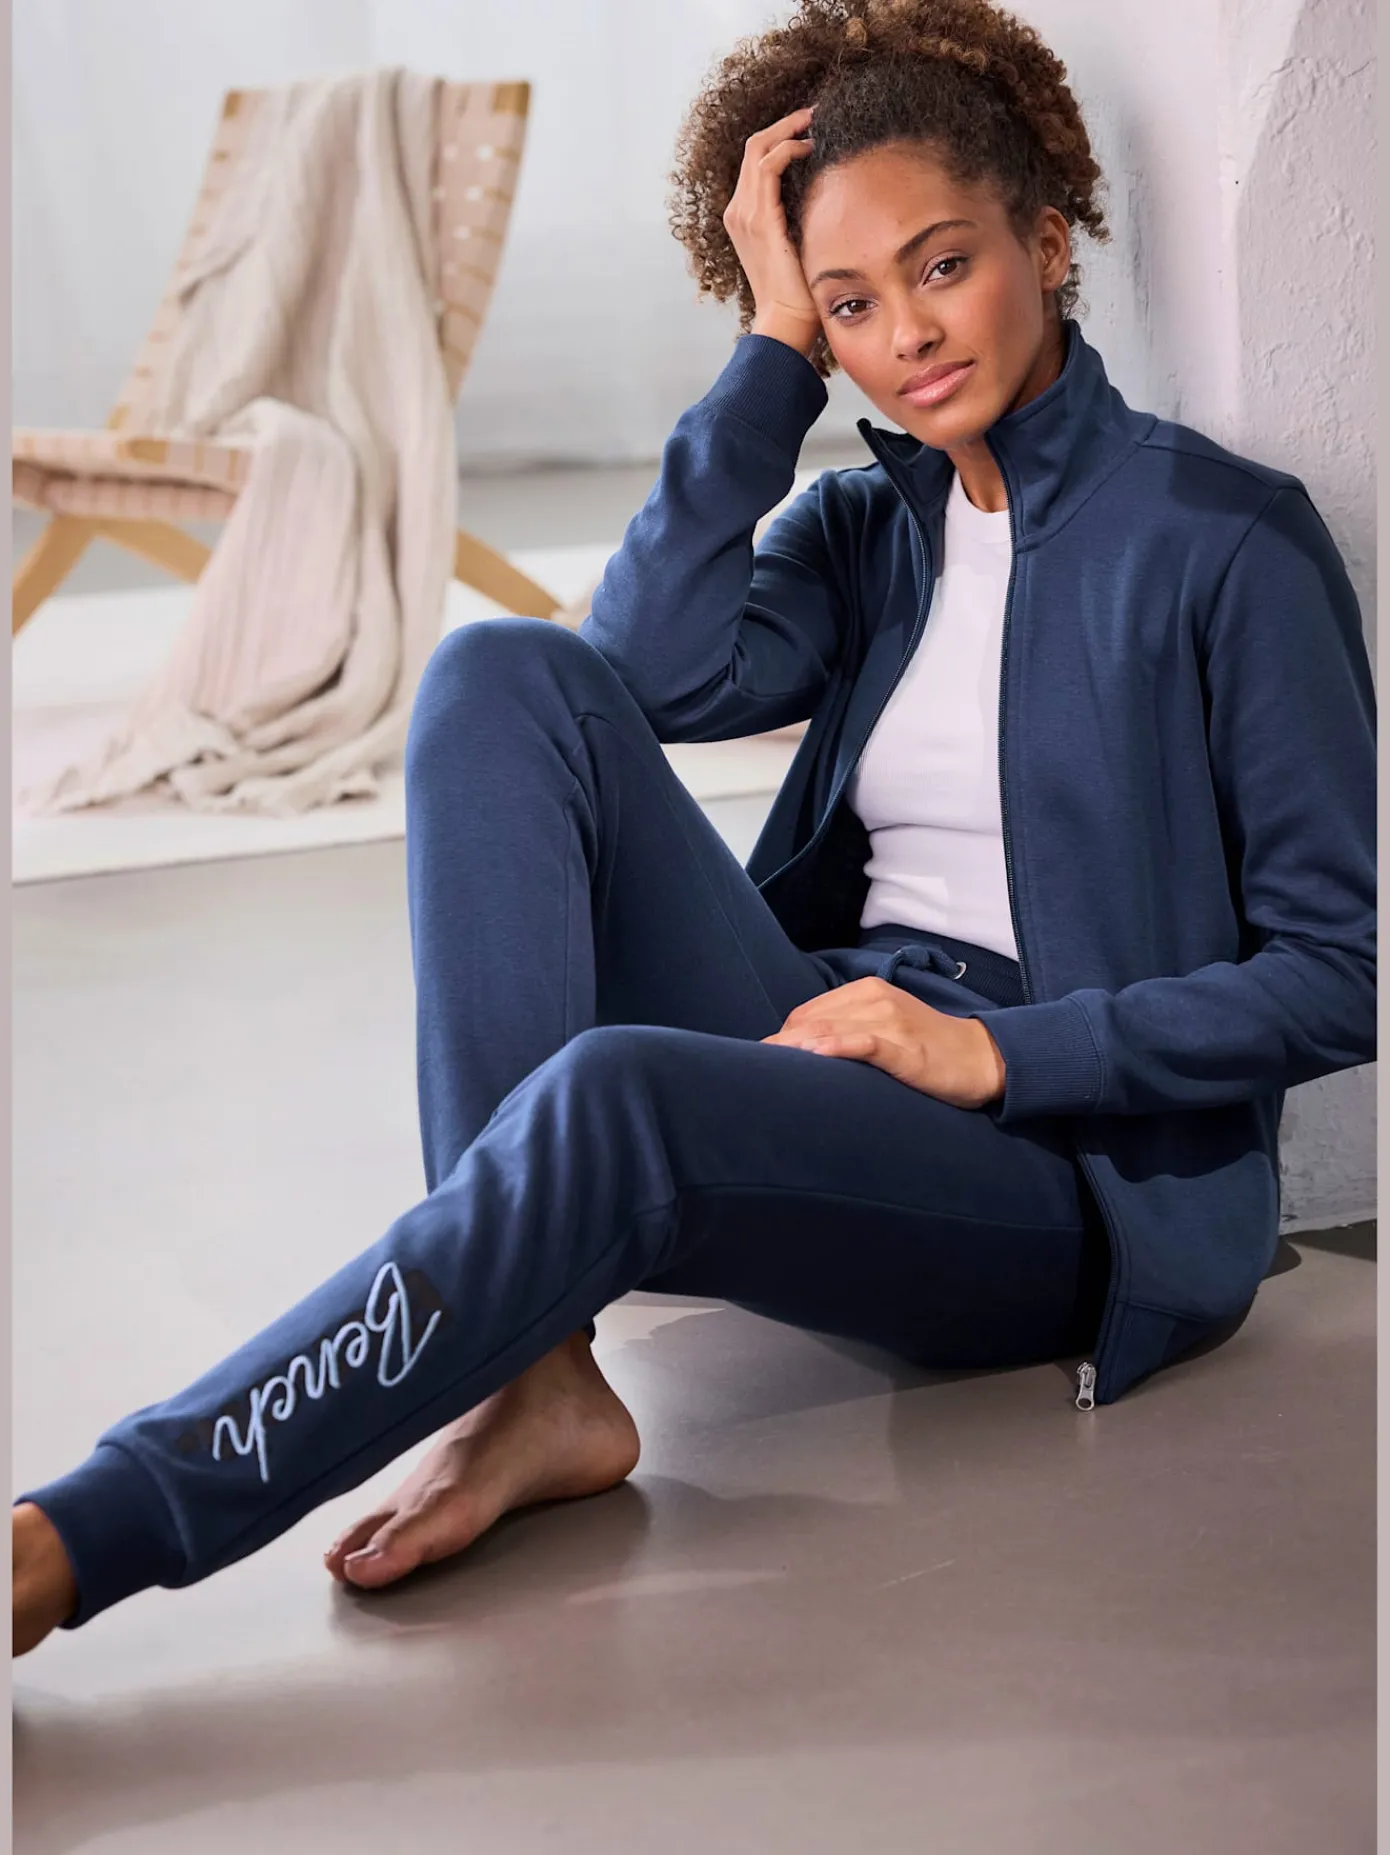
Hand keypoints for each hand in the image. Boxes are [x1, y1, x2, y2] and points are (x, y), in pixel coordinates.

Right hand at [722, 106, 820, 357]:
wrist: (787, 321)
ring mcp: (744, 214)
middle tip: (816, 114)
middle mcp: (738, 211)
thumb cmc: (799, 291)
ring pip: (758, 148)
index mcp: (744, 216)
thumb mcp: (798, 243)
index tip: (811, 127)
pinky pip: (768, 167)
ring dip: (789, 129)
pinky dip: (789, 150)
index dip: (781, 136)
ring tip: (816, 122)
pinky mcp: (760, 220)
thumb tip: (827, 188)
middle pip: (753, 145)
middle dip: (785, 123)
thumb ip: (800, 215)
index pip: (756, 160)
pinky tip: (812, 148)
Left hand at [761, 977, 1007, 1109]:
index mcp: (866, 992)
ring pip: (830, 1029)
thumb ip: (849, 1030)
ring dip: (795, 1047)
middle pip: (811, 1020)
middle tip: (752, 1071)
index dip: (782, 1038)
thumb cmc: (928, 1048)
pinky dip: (836, 1048)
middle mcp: (875, 999)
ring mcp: (890, 1022)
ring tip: (767, 1065)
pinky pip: (863, 1043)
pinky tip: (813, 1057)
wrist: (981, 1058)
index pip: (807, 1013)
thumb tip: (805, 1050)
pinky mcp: (904, 1047)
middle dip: (780, 1045)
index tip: (761, 1061)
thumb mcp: (885, 1029)